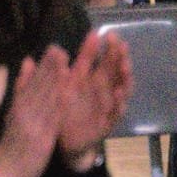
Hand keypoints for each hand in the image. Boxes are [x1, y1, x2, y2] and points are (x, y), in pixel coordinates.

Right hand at [0, 46, 69, 176]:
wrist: (5, 170)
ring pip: (46, 100)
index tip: (55, 48)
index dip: (45, 65)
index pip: (33, 82)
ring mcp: (34, 125)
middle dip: (51, 68)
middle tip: (60, 49)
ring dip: (56, 81)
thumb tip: (28, 62)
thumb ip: (22, 88)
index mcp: (19, 105)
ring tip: (65, 64)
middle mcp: (25, 112)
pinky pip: (52, 119)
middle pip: (40, 87)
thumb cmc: (12, 142)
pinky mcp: (41, 138)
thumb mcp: (13, 112)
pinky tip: (67, 93)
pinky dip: (59, 105)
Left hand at [55, 30, 132, 165]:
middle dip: (117, 56)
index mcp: (85, 80)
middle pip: (112, 70)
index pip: (94, 59)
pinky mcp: (107, 122)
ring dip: (124, 77)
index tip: (103, 33)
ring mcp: (106, 105)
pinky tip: (119, 93)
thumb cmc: (61, 112)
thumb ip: (53, 70)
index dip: (98, 47)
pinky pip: (116, 112)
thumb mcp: (56, 88)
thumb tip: (52, 48)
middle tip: (119, 44)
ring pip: (119, 88)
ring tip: (124, 65)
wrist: (63, 143)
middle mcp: (99, 90)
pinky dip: (119, 103)